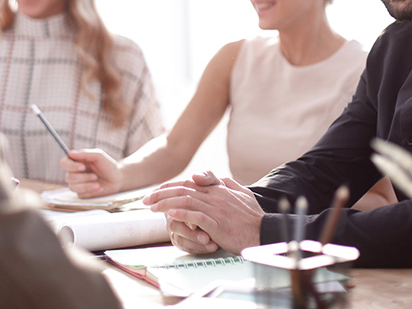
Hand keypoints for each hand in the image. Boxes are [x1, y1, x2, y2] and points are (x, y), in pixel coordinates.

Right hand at [60, 149, 121, 197]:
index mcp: (77, 162)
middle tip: (95, 176)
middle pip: (68, 177)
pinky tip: (99, 188)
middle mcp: (75, 172)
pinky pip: (80, 194)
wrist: (117, 179)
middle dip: (83, 177)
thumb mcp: (98, 156)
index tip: (82, 167)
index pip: (64, 163)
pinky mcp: (82, 193)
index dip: (71, 166)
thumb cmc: (108, 165)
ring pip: (72, 187)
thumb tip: (70, 153)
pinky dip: (90, 191)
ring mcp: (77, 184)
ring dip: (86, 185)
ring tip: (98, 184)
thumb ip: (85, 154)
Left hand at [143, 171, 263, 254]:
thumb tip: (209, 177)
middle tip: (146, 200)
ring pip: (186, 200)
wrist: (264, 233)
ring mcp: (216, 209)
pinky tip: (170, 215)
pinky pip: (196, 216)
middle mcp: (215, 195)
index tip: (157, 191)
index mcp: (219, 188)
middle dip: (161, 193)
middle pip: (183, 189)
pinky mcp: (217, 224)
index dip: (170, 185)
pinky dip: (181, 214)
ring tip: (152, 207)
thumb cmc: (253, 217)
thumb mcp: (241, 193)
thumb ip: (225, 183)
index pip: (189, 182)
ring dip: (166, 203)